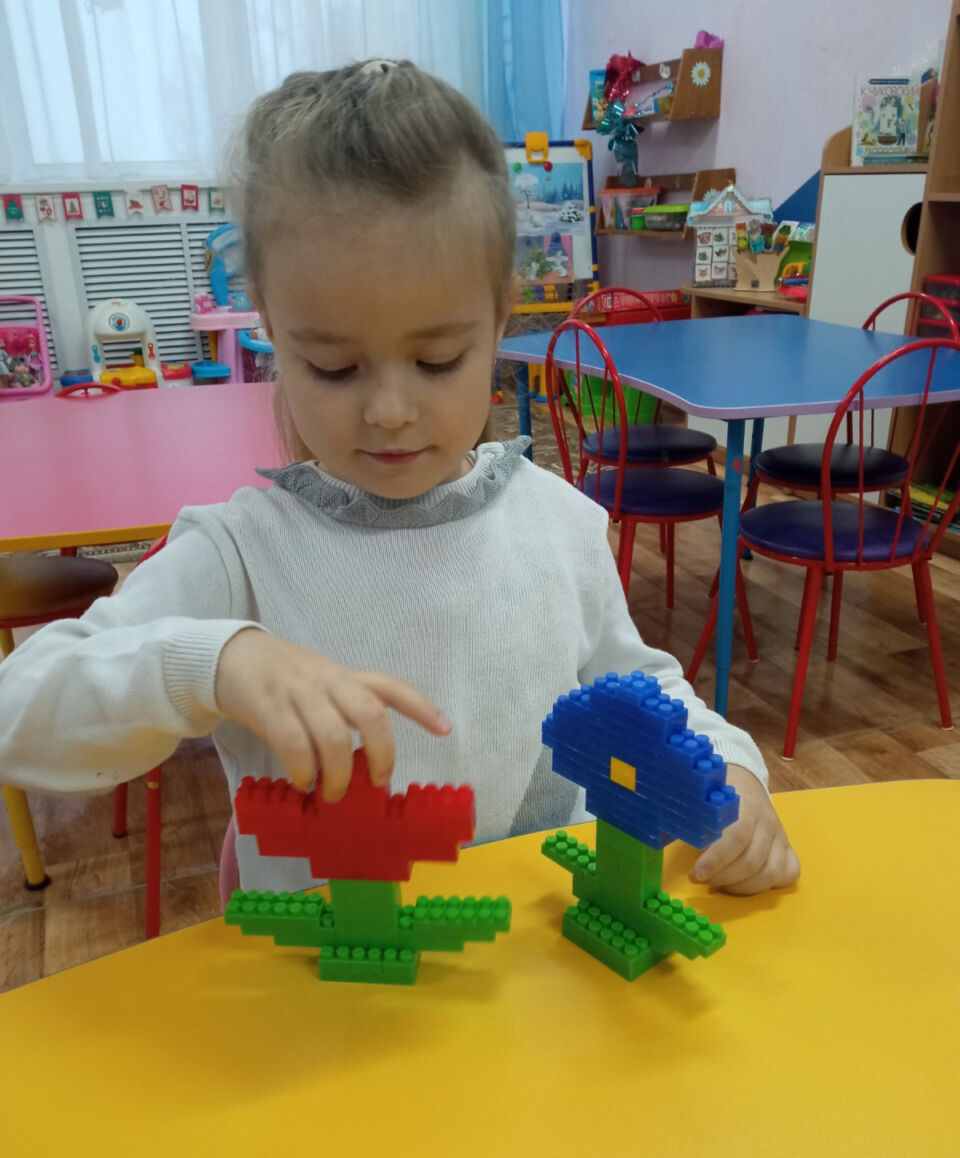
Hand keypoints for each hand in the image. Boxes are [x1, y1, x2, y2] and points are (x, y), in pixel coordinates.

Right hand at [215, 629, 450, 798]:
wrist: (228, 657)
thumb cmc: (280, 679)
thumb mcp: (320, 684)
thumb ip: (342, 712)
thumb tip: (361, 763)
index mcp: (344, 677)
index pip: (390, 687)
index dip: (421, 707)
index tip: (445, 729)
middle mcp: (328, 681)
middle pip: (370, 713)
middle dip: (381, 754)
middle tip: (376, 783)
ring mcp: (299, 692)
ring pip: (333, 735)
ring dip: (336, 774)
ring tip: (330, 794)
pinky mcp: (269, 707)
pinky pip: (294, 743)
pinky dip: (302, 770)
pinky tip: (302, 783)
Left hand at [690, 765, 799, 894]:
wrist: (745, 780)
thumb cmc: (715, 793)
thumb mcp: (699, 799)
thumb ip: (689, 818)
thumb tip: (663, 837)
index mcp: (745, 805)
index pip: (737, 838)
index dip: (717, 860)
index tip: (695, 874)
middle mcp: (767, 822)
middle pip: (754, 861)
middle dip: (723, 878)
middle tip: (700, 878)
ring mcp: (780, 837)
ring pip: (772, 873)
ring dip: (742, 886)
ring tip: (719, 883)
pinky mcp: (788, 848)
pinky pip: (789, 873)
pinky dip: (768, 885)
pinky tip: (745, 882)